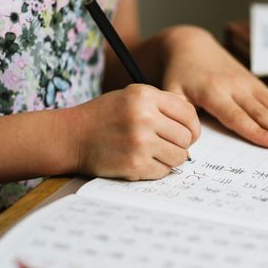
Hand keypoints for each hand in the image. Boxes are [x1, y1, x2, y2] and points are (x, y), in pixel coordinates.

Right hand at [62, 84, 199, 179]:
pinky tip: (143, 160)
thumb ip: (163, 104)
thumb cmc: (106, 115)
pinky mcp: (134, 165)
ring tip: (154, 152)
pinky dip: (157, 169)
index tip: (187, 133)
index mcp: (145, 96)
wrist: (73, 136)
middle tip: (167, 144)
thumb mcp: (132, 96)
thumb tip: (193, 126)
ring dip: (170, 158)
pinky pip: (163, 171)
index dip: (192, 126)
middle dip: (180, 143)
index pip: (188, 113)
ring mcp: (140, 143)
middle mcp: (144, 117)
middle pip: (187, 137)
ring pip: (179, 157)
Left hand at [159, 26, 267, 149]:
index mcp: (213, 93)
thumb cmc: (179, 75)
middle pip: (262, 113)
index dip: (255, 130)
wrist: (190, 46)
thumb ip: (179, 112)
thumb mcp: (171, 91)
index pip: (236, 116)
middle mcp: (235, 88)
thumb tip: (188, 137)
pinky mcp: (255, 83)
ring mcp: (248, 85)